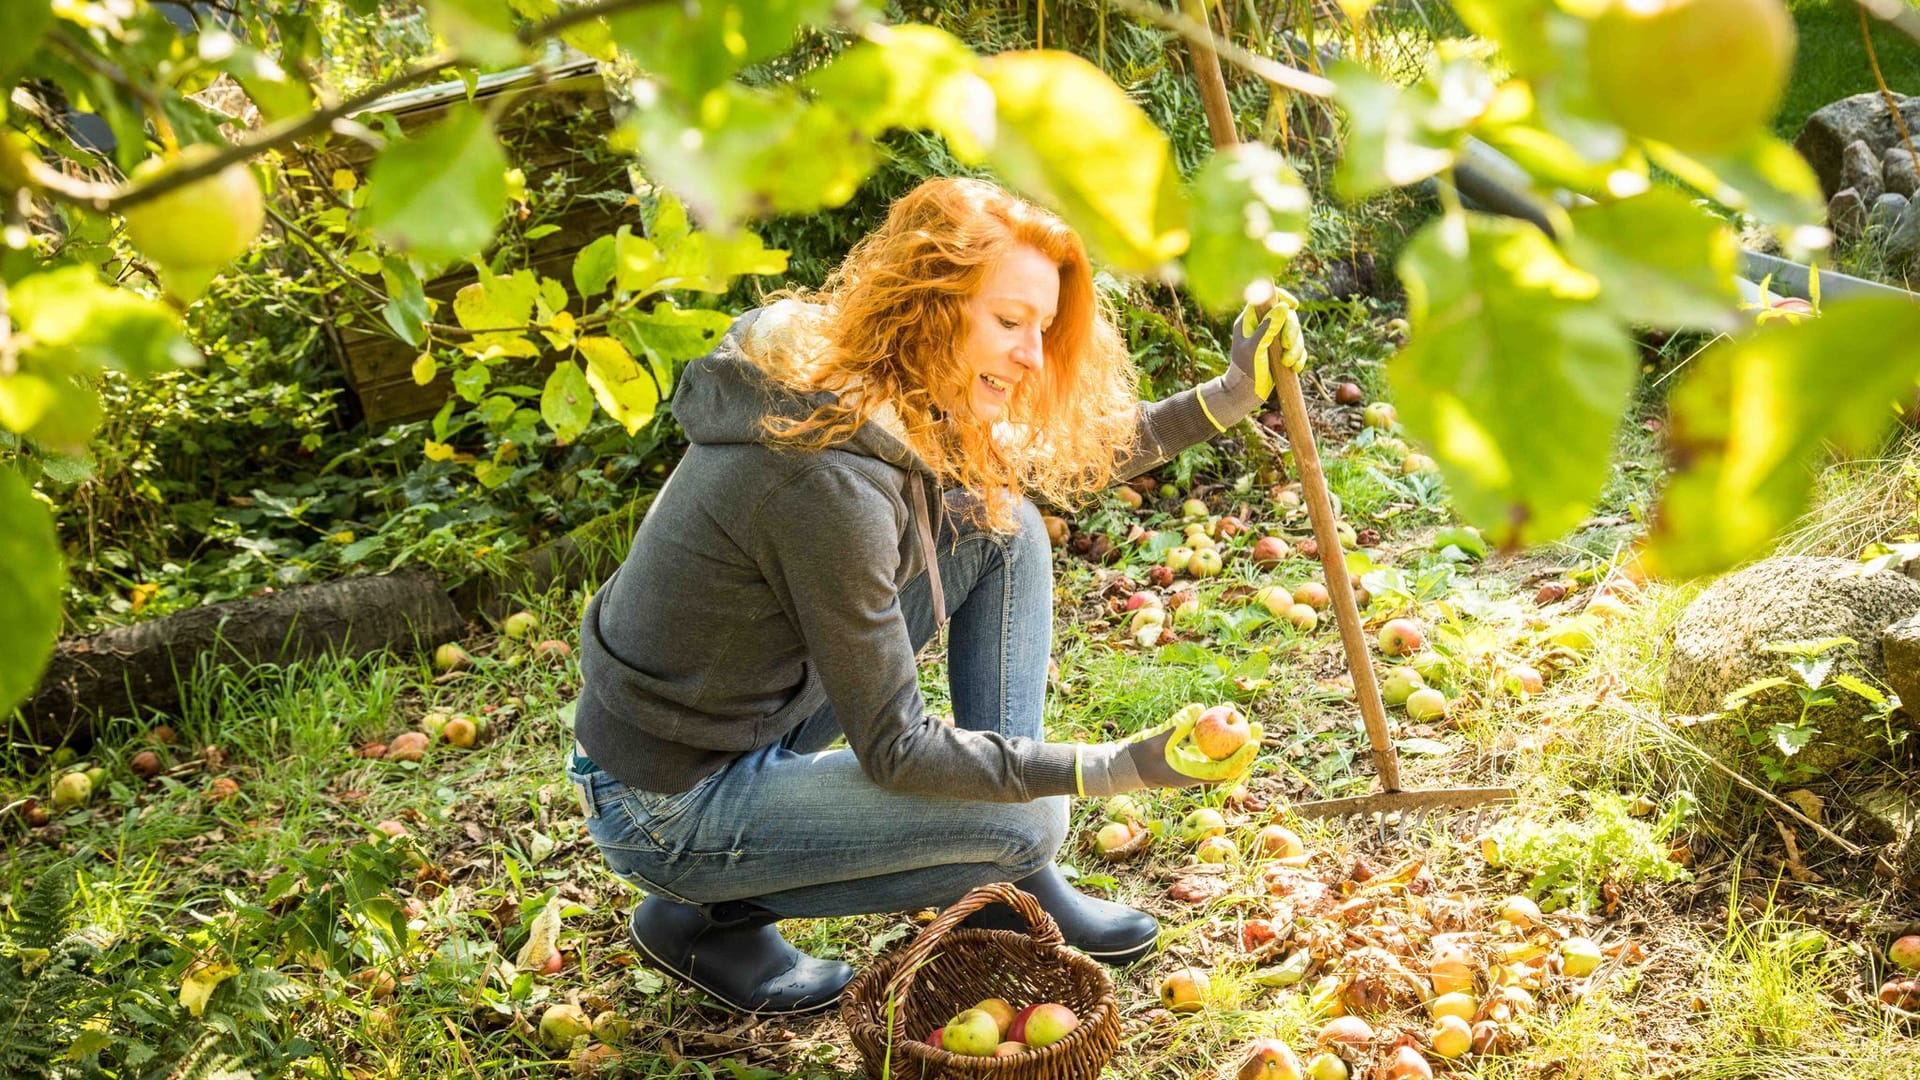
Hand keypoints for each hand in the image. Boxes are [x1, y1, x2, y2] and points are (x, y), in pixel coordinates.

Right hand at [1120, 704, 1256, 788]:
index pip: (1224, 771)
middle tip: (1257, 725)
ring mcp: (1195, 764)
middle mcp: (1198, 772)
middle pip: (1230, 761)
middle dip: (1246, 744)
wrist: (1125, 767)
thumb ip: (1177, 725)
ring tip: (1235, 710)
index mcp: (1192, 776)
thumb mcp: (1155, 740)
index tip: (1253, 743)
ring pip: (1221, 751)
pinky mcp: (1190, 756)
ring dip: (1231, 734)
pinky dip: (1216, 730)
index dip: (1241, 758)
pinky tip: (1218, 711)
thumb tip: (1200, 708)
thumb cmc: (1138, 757)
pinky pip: (1209, 744)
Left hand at [1232, 289, 1305, 401]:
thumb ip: (1268, 328)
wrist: (1245, 393)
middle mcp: (1263, 326)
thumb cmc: (1245, 370)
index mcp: (1250, 320)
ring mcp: (1274, 339)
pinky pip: (1299, 349)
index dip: (1282, 297)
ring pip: (1295, 333)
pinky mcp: (1283, 352)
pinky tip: (1293, 368)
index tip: (1293, 305)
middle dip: (1292, 331)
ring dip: (1296, 348)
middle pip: (1287, 316)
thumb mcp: (1255, 348)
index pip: (1267, 298)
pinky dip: (1299, 358)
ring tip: (1287, 363)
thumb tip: (1283, 307)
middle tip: (1287, 345)